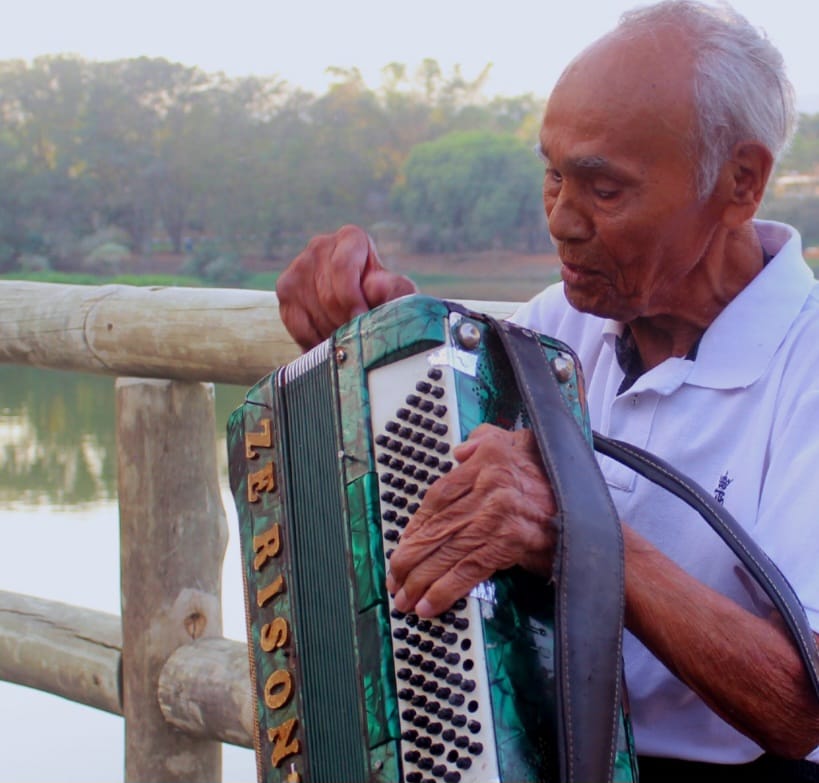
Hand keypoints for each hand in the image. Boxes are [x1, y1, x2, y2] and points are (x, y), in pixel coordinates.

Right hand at [275, 224, 416, 349]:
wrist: (360, 307)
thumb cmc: (382, 296)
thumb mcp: (395, 292)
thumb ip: (394, 290)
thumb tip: (378, 289)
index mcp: (351, 238)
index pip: (342, 267)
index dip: (351, 300)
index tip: (360, 321)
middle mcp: (320, 245)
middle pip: (327, 293)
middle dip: (344, 323)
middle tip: (357, 340)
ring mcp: (298, 266)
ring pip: (311, 311)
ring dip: (331, 335)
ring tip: (347, 343)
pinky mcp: (284, 290)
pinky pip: (295, 324)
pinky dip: (313, 341)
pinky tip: (328, 345)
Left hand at [386, 424, 558, 616]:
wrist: (591, 520)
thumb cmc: (556, 484)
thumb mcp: (523, 444)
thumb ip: (488, 440)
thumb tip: (459, 452)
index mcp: (488, 459)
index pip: (438, 495)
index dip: (416, 524)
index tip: (403, 543)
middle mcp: (490, 484)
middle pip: (438, 525)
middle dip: (411, 558)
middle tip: (394, 578)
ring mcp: (498, 514)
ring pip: (447, 550)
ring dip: (421, 579)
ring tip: (405, 598)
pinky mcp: (507, 543)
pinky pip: (468, 569)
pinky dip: (446, 590)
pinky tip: (430, 604)